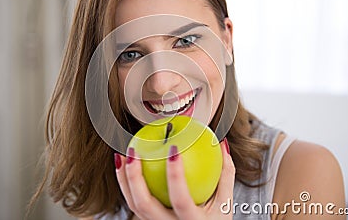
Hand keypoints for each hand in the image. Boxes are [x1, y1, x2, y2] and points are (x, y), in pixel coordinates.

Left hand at [114, 138, 234, 219]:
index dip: (175, 176)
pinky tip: (125, 165)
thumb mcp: (225, 203)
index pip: (180, 199)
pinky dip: (126, 183)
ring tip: (122, 154)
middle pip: (144, 204)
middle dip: (134, 177)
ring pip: (133, 204)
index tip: (173, 149)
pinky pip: (133, 202)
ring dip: (123, 179)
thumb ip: (225, 174)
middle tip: (133, 152)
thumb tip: (221, 143)